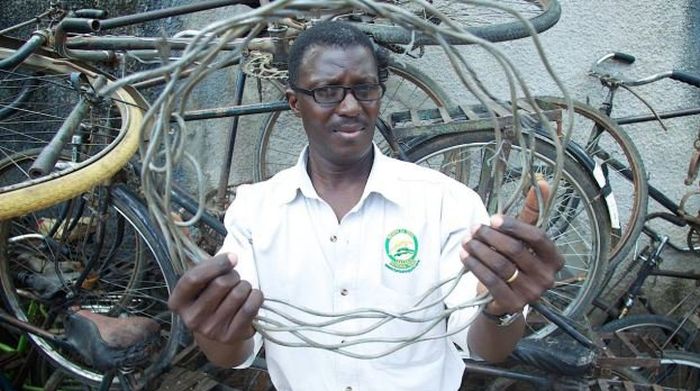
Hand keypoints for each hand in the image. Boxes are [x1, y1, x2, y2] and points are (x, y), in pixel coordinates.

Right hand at [168, 253, 262, 343]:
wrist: (218, 330)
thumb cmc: (210, 297)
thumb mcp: (202, 282)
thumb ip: (210, 268)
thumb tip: (232, 258)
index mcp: (178, 302)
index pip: (193, 279)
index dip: (215, 265)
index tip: (232, 258)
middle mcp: (191, 318)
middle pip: (220, 283)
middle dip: (233, 275)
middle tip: (234, 279)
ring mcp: (210, 330)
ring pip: (238, 294)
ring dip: (245, 286)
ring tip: (241, 289)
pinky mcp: (230, 336)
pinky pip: (249, 308)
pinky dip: (256, 296)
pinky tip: (252, 296)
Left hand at [462, 181, 563, 314]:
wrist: (504, 299)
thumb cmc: (515, 261)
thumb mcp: (524, 237)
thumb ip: (532, 212)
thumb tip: (543, 181)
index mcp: (555, 259)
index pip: (538, 237)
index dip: (514, 226)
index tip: (493, 219)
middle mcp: (547, 278)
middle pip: (516, 250)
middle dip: (491, 237)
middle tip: (473, 229)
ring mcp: (531, 293)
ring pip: (501, 265)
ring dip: (479, 250)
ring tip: (466, 241)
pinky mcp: (513, 304)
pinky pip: (491, 281)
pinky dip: (475, 266)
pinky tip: (465, 256)